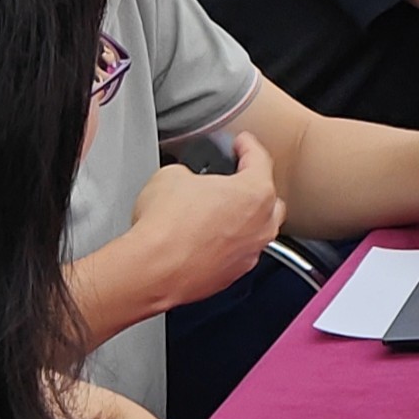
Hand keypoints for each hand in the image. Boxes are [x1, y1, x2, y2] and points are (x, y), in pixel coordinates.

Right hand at [118, 138, 285, 309]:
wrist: (151, 272)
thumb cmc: (165, 228)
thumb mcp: (171, 175)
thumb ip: (189, 172)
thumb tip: (185, 180)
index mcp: (255, 192)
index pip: (260, 159)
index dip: (247, 145)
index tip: (242, 142)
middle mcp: (261, 225)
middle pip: (267, 197)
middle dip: (251, 186)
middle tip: (231, 178)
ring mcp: (249, 252)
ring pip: (255, 228)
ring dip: (240, 218)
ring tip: (215, 211)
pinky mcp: (232, 275)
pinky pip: (237, 252)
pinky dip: (226, 243)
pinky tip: (204, 238)